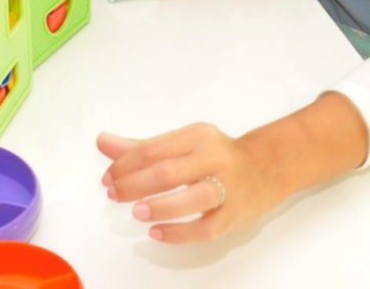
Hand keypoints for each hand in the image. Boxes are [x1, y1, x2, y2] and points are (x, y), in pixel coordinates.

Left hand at [98, 124, 286, 242]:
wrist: (266, 168)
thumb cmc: (215, 155)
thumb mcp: (182, 143)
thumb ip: (142, 147)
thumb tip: (102, 142)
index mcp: (197, 136)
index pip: (154, 148)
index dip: (125, 164)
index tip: (108, 177)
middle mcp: (214, 158)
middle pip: (169, 171)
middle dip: (136, 184)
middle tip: (113, 194)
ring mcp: (227, 187)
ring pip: (192, 198)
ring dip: (160, 206)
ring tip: (137, 212)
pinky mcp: (234, 215)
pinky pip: (206, 228)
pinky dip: (179, 233)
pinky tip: (157, 233)